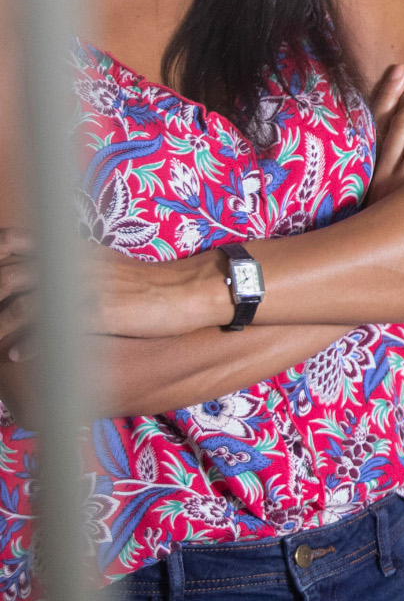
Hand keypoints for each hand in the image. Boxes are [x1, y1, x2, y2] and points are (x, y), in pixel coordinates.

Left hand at [0, 244, 221, 355]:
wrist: (188, 291)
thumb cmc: (149, 284)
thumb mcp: (106, 265)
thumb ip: (74, 268)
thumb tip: (49, 281)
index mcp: (73, 252)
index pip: (14, 245)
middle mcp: (74, 264)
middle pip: (10, 276)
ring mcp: (85, 288)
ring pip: (24, 304)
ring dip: (0, 325)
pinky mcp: (100, 312)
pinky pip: (55, 328)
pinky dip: (31, 343)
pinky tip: (17, 355)